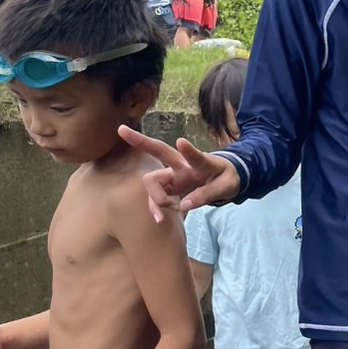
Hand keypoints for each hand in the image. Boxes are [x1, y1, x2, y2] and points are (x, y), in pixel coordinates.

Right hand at [118, 127, 240, 220]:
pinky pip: (155, 196)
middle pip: (159, 150)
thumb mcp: (226, 187)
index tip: (181, 141)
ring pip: (152, 180)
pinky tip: (159, 219)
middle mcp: (182, 164)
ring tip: (174, 209)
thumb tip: (185, 204)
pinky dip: (155, 207)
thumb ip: (208, 194)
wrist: (225, 179)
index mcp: (201, 162)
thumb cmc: (226, 178)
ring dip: (157, 197)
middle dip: (140, 140)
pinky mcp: (168, 186)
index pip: (196, 156)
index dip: (189, 150)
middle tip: (121, 130)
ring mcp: (173, 174)